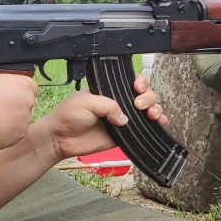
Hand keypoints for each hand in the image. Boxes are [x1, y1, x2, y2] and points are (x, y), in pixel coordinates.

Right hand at [0, 71, 37, 150]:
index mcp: (22, 84)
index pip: (31, 85)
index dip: (20, 87)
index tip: (9, 91)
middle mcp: (28, 101)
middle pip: (27, 100)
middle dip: (16, 102)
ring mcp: (26, 119)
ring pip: (22, 116)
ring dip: (12, 115)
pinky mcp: (21, 133)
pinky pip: (17, 129)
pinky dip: (8, 128)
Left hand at [28, 73, 164, 165]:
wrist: (60, 139)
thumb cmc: (68, 116)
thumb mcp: (86, 102)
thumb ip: (107, 105)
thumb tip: (124, 117)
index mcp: (108, 90)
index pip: (130, 81)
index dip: (139, 82)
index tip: (137, 88)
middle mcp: (118, 102)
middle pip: (143, 94)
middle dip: (148, 97)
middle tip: (138, 105)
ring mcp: (122, 118)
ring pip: (147, 110)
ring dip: (155, 109)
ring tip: (150, 114)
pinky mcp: (124, 134)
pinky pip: (143, 129)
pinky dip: (156, 125)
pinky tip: (160, 122)